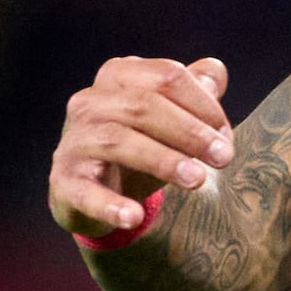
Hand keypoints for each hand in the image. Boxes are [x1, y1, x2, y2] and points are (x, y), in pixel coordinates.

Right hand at [47, 55, 236, 242]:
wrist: (88, 189)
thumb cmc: (137, 145)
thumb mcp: (167, 117)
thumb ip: (193, 92)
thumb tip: (216, 73)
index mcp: (118, 76)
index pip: (166, 77)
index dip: (202, 103)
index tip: (226, 136)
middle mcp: (90, 102)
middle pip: (143, 105)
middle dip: (189, 131)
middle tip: (224, 158)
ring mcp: (74, 141)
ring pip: (118, 141)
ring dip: (163, 160)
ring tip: (197, 180)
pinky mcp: (64, 180)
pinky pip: (86, 191)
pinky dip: (110, 204)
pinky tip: (134, 216)